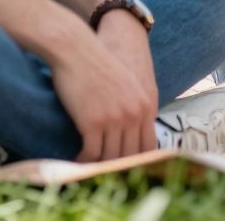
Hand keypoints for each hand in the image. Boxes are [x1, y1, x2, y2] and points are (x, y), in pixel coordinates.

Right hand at [49, 18, 159, 161]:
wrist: (76, 50)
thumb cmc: (98, 66)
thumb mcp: (126, 85)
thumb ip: (134, 107)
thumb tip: (131, 133)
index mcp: (146, 105)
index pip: (148, 146)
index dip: (137, 161)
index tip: (124, 168)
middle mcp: (134, 114)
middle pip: (130, 156)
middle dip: (117, 167)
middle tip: (105, 173)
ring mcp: (115, 119)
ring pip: (110, 157)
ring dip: (99, 166)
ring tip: (90, 169)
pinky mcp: (93, 122)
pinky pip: (91, 153)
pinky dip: (84, 160)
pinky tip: (77, 159)